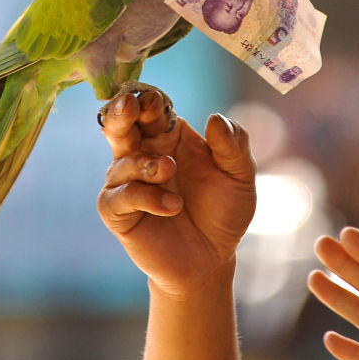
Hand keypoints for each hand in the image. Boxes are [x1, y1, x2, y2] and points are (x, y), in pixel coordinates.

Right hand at [96, 91, 255, 297]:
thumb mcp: (240, 177)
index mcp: (169, 138)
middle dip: (121, 112)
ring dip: (145, 163)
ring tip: (169, 170)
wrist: (212, 259)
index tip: (154, 99)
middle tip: (129, 106)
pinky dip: (145, 196)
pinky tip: (172, 205)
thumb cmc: (223, 213)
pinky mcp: (118, 212)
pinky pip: (119, 196)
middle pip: (120, 125)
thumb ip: (233, 146)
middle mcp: (143, 155)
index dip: (149, 100)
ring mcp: (127, 184)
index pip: (151, 109)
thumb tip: (214, 118)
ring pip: (121, 161)